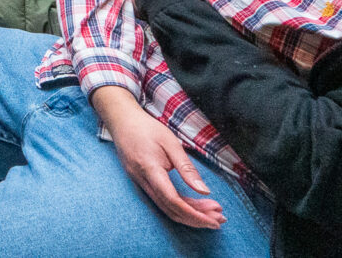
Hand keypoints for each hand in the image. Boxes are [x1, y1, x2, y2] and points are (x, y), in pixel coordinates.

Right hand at [92, 88, 225, 229]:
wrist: (121, 121)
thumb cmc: (147, 128)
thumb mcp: (171, 143)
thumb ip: (187, 168)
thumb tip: (204, 191)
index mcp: (150, 170)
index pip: (173, 201)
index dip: (195, 214)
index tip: (215, 219)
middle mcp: (142, 181)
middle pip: (171, 209)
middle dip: (196, 218)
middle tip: (220, 219)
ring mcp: (140, 183)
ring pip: (166, 208)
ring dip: (189, 214)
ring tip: (211, 213)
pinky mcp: (141, 183)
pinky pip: (161, 201)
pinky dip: (180, 206)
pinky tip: (194, 205)